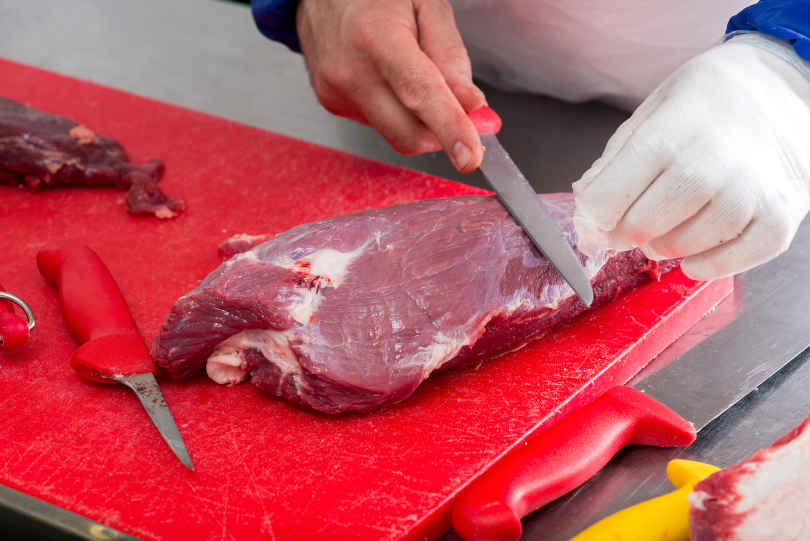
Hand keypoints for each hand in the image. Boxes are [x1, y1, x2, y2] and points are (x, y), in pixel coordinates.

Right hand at [296, 0, 485, 171]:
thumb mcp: (427, 4)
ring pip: (396, 133)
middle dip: (442, 134)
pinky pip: (379, 124)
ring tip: (417, 75)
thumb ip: (450, 55)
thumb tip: (470, 105)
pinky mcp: (332, 104)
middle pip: (408, 133)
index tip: (469, 157)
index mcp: (376, 38)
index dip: (449, 129)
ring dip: (420, 120)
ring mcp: (336, 93)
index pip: (419, 94)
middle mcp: (350, 72)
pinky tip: (391, 79)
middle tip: (467, 113)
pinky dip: (399, 112)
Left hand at [573, 33, 809, 279]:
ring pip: (682, 248)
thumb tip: (584, 199)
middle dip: (623, 235)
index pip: (606, 200)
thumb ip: (614, 159)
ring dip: (663, 248)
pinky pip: (731, 263)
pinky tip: (695, 253)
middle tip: (627, 227)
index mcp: (668, 135)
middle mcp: (709, 166)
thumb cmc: (708, 103)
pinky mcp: (779, 218)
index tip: (594, 217)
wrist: (785, 90)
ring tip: (665, 228)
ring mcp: (749, 194)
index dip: (591, 218)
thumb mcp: (652, 111)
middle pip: (641, 228)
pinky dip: (706, 266)